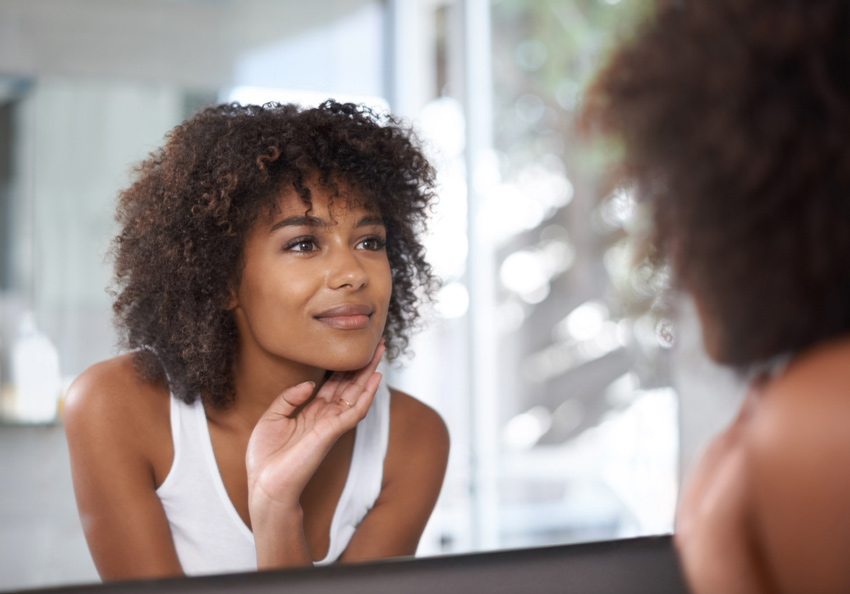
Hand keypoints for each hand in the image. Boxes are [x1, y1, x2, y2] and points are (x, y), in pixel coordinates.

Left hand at [246, 342, 384, 513]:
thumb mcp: (271, 418)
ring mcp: (331, 424)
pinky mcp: (332, 432)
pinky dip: (367, 394)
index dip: (344, 367)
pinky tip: (376, 378)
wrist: (265, 485)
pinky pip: (355, 410)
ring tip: (380, 351)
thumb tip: (310, 383)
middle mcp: (325, 417)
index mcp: (311, 413)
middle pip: (349, 385)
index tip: (353, 349)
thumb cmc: (266, 458)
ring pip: (357, 394)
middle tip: (377, 343)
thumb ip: (289, 397)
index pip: (333, 385)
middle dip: (362, 365)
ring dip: (370, 372)